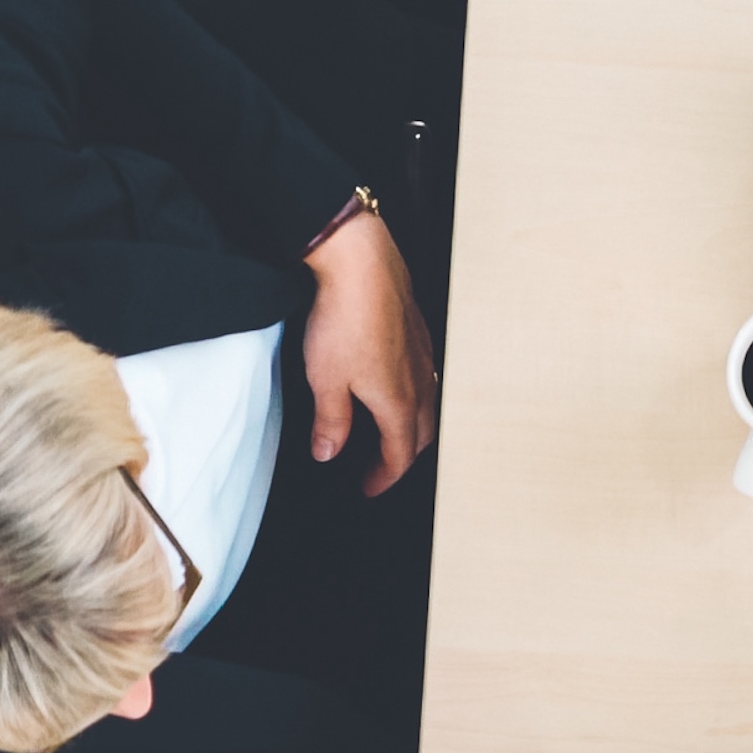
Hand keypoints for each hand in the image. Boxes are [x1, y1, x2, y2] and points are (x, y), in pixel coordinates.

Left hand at [301, 207, 436, 494]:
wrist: (360, 263)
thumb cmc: (346, 318)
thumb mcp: (325, 381)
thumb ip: (331, 422)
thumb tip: (330, 451)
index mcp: (399, 402)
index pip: (399, 454)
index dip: (384, 478)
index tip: (369, 488)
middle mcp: (419, 382)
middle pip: (421, 434)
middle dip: (402, 456)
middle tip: (378, 467)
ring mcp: (422, 355)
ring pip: (427, 404)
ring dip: (410, 425)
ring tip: (387, 430)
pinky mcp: (417, 331)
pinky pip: (423, 376)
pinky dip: (412, 394)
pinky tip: (392, 383)